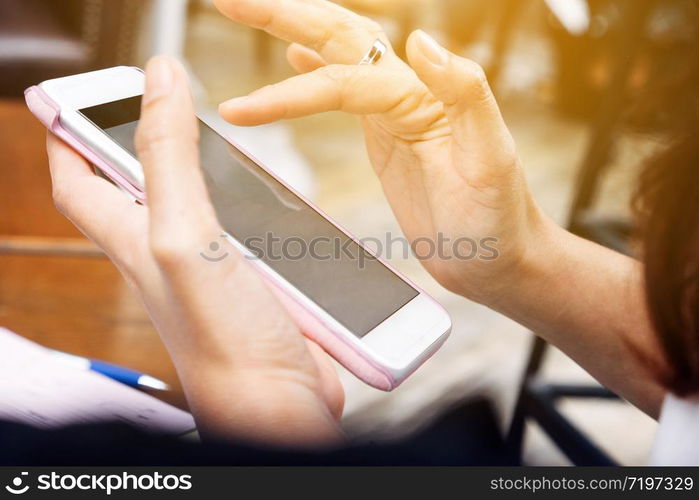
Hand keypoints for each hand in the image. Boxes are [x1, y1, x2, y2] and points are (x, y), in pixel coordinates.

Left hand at [47, 57, 343, 446]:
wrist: (279, 409)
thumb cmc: (223, 341)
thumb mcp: (184, 235)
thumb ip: (169, 159)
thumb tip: (159, 80)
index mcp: (134, 242)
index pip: (79, 184)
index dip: (66, 141)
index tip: (68, 104)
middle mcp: (165, 256)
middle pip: (134, 192)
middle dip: (134, 146)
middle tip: (149, 108)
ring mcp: (208, 272)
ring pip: (192, 211)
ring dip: (198, 173)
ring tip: (209, 142)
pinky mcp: (251, 285)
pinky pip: (242, 236)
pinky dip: (250, 211)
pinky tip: (270, 205)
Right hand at [216, 0, 552, 301]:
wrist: (499, 260)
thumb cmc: (498, 221)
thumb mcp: (491, 159)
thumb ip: (465, 93)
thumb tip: (421, 40)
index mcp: (427, 97)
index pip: (346, 80)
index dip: (290, 92)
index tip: (242, 109)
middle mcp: (409, 94)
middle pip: (340, 37)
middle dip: (284, 14)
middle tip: (228, 0)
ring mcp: (395, 113)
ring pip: (339, 56)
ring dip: (293, 29)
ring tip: (248, 10)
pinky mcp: (386, 136)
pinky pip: (345, 89)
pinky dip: (315, 69)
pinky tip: (294, 56)